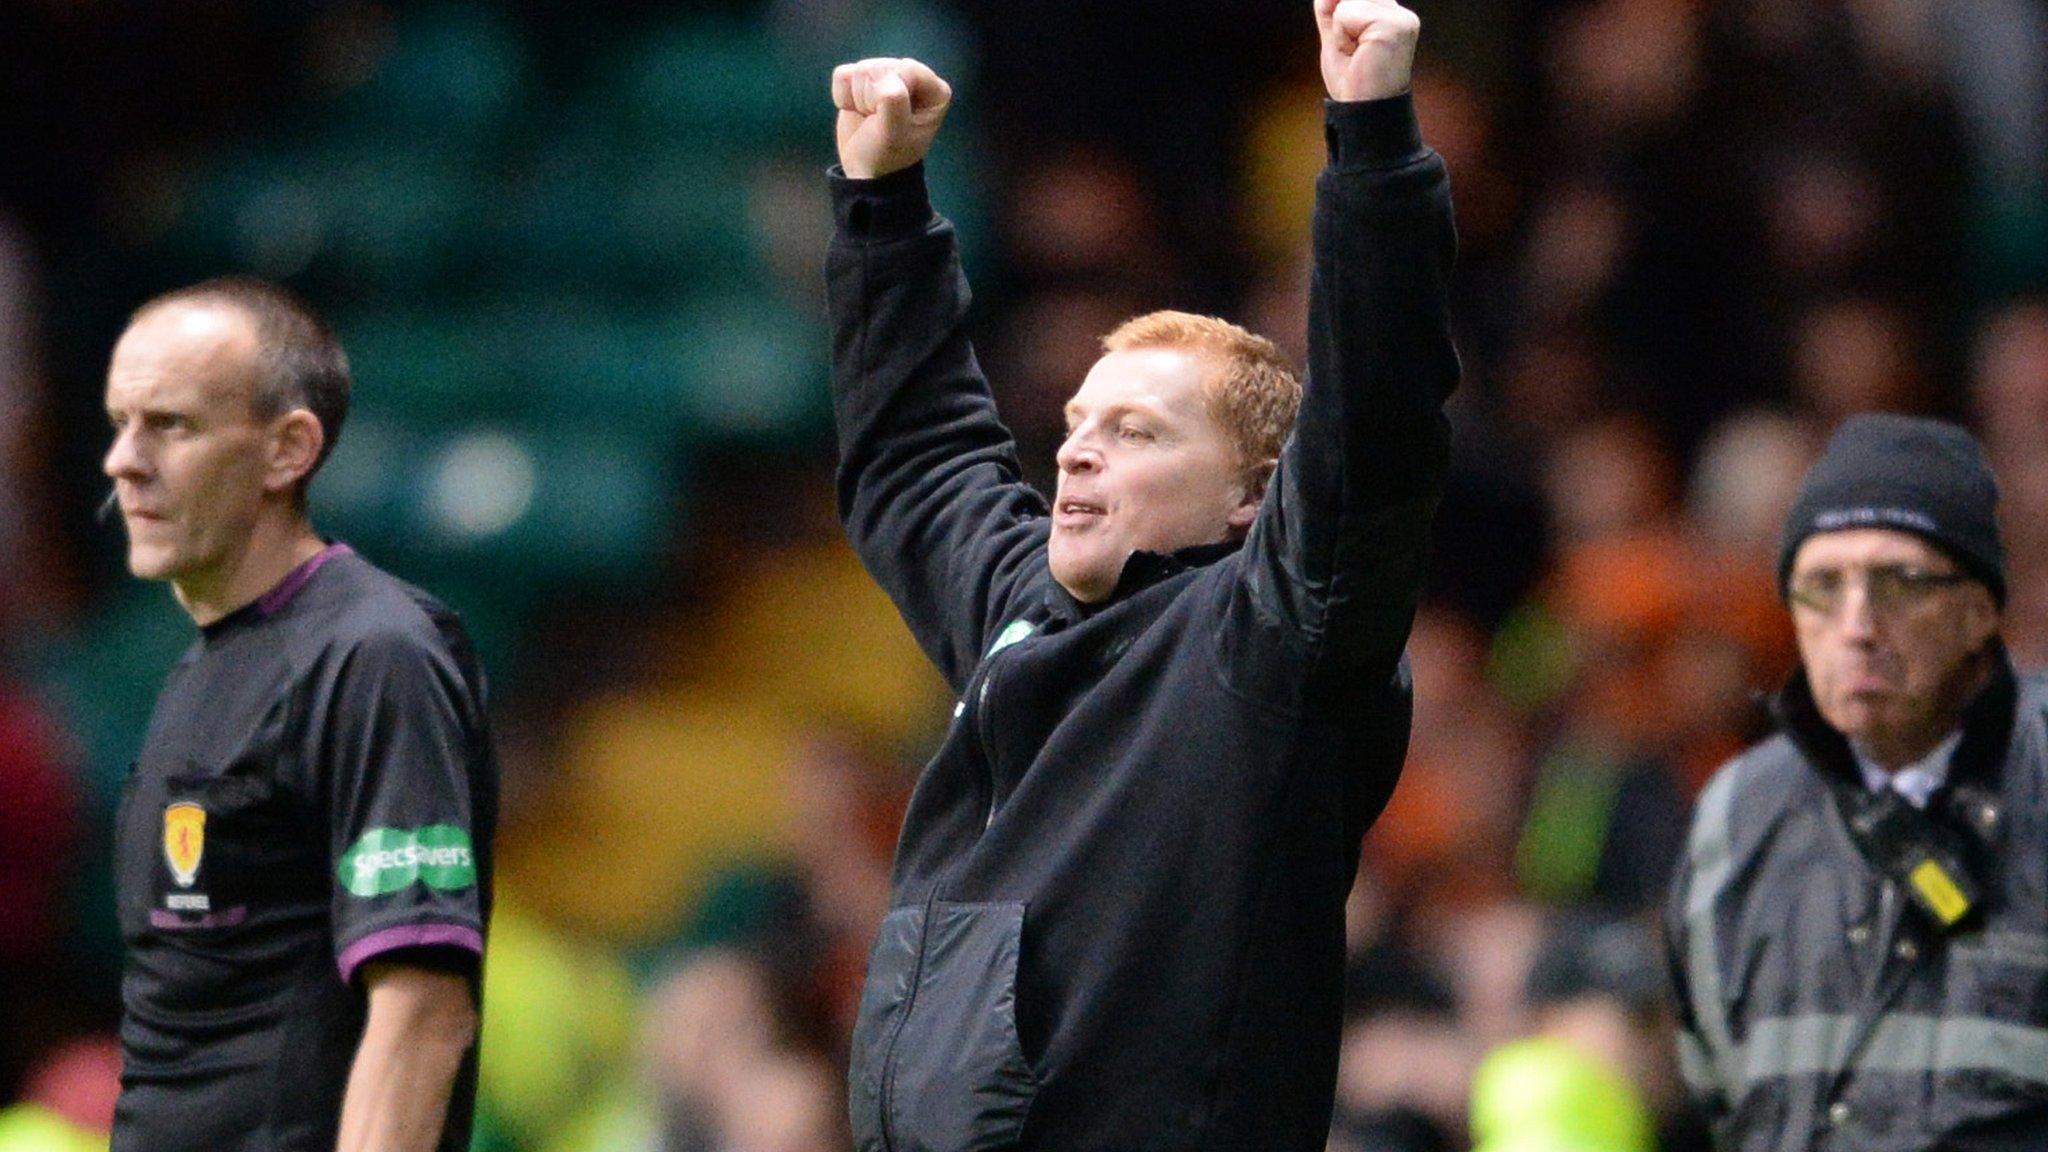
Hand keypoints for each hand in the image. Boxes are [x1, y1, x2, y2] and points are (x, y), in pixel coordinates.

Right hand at [832, 57, 952, 178]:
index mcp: (934, 90)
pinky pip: (843, 74)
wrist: (865, 169)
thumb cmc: (888, 154)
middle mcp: (913, 77)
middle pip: (881, 67)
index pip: (907, 68)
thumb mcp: (895, 134)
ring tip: (870, 117)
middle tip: (878, 121)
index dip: (890, 93)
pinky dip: (843, 97)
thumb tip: (878, 75)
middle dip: (872, 99)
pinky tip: (857, 110)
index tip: (891, 119)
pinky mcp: (862, 78)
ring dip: (858, 99)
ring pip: (861, 69)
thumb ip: (893, 102)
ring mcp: (887, 75)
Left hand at [1315, 0, 1419, 102]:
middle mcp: (1400, 14)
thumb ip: (1331, 8)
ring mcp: (1399, 19)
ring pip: (1346, 1)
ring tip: (1356, 53)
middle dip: (1338, 21)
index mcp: (1390, 15)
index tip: (1352, 47)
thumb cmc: (1352, 81)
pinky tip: (1358, 55)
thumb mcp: (1336, 36)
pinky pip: (1346, 14)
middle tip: (1353, 52)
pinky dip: (1341, 37)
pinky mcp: (1393, 26)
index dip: (1339, 14)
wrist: (1363, 112)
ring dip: (1339, 30)